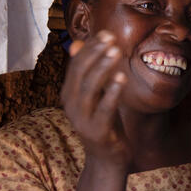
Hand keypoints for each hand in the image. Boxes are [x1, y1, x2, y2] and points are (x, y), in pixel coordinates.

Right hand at [61, 30, 130, 169]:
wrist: (107, 157)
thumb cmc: (103, 121)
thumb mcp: (95, 95)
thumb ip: (88, 72)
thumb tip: (77, 44)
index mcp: (69, 93)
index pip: (76, 64)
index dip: (91, 47)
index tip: (107, 33)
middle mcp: (71, 105)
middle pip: (81, 73)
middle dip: (96, 53)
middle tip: (112, 39)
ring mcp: (82, 119)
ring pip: (90, 88)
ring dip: (103, 67)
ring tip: (116, 52)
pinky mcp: (97, 131)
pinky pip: (104, 108)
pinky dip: (112, 92)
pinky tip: (122, 77)